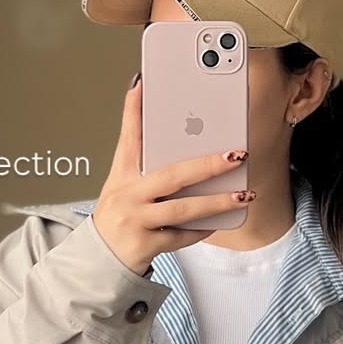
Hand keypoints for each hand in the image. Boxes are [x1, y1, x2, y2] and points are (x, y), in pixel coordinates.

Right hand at [92, 76, 255, 275]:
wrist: (99, 259)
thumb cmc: (119, 216)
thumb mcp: (124, 185)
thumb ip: (145, 161)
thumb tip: (179, 138)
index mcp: (122, 175)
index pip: (128, 137)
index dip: (133, 111)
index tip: (143, 84)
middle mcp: (127, 195)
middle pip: (172, 175)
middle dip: (208, 164)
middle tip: (236, 155)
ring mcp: (135, 220)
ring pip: (183, 209)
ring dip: (217, 202)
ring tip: (243, 195)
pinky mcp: (145, 244)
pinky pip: (181, 236)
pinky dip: (201, 229)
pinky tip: (219, 222)